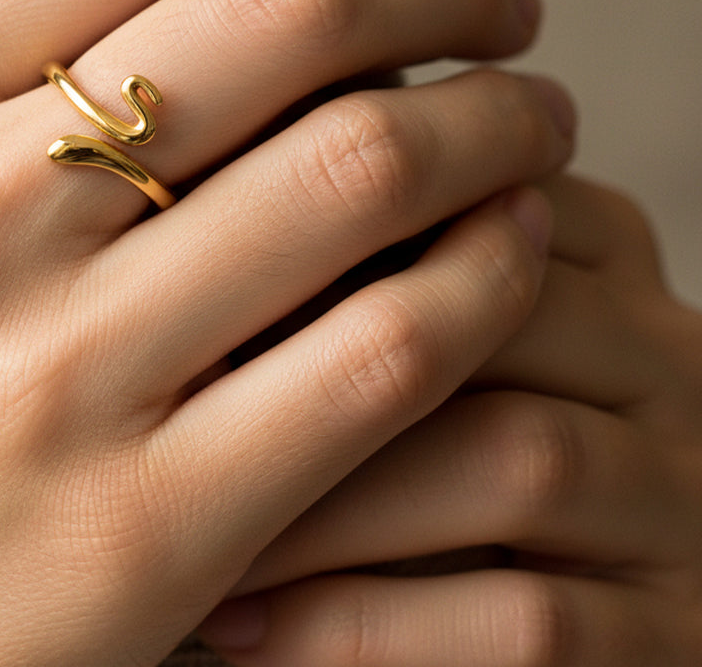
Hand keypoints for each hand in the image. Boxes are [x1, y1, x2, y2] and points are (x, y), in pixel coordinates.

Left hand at [200, 175, 701, 664]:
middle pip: (499, 316)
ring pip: (517, 460)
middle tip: (168, 389)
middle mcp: (660, 352)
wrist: (511, 590)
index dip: (315, 238)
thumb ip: (353, 253)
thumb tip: (189, 200)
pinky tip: (244, 625)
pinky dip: (370, 626)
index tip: (179, 278)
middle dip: (315, 361)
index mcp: (591, 250)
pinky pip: (531, 624)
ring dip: (331, 503)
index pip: (467, 196)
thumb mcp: (407, 322)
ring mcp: (681, 492)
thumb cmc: (414, 437)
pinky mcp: (674, 629)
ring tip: (190, 522)